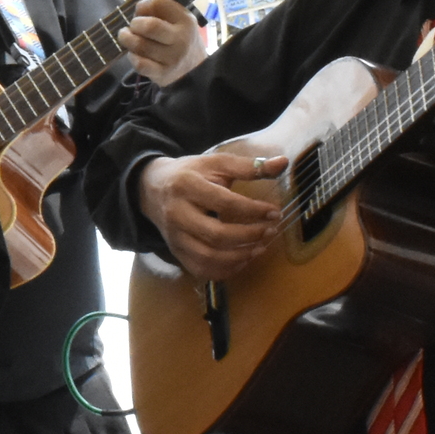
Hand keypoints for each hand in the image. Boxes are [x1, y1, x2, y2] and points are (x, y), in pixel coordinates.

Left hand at [120, 0, 209, 86]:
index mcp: (184, 19)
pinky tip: (134, 53)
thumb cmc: (178, 37)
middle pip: (149, 26)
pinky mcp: (163, 74)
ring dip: (127, 39)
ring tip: (127, 37)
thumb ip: (151, 1)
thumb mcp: (174, 17)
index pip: (158, 3)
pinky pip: (140, 64)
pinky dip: (132, 57)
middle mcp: (180, 38)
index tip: (141, 12)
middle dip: (134, 24)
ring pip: (140, 45)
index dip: (142, 5)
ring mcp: (172, 57)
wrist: (194, 69)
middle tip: (133, 27)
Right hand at [138, 146, 286, 279]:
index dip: (253, 210)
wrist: (151, 188)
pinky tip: (242, 260)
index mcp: (187, 186)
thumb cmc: (190, 173)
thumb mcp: (216, 163)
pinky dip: (224, 270)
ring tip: (260, 248)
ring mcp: (174, 236)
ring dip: (240, 257)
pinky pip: (200, 269)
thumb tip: (283, 162)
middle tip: (270, 231)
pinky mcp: (175, 251)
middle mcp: (177, 214)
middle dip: (249, 236)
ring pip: (208, 257)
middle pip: (216, 235)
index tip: (274, 212)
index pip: (224, 203)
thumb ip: (250, 166)